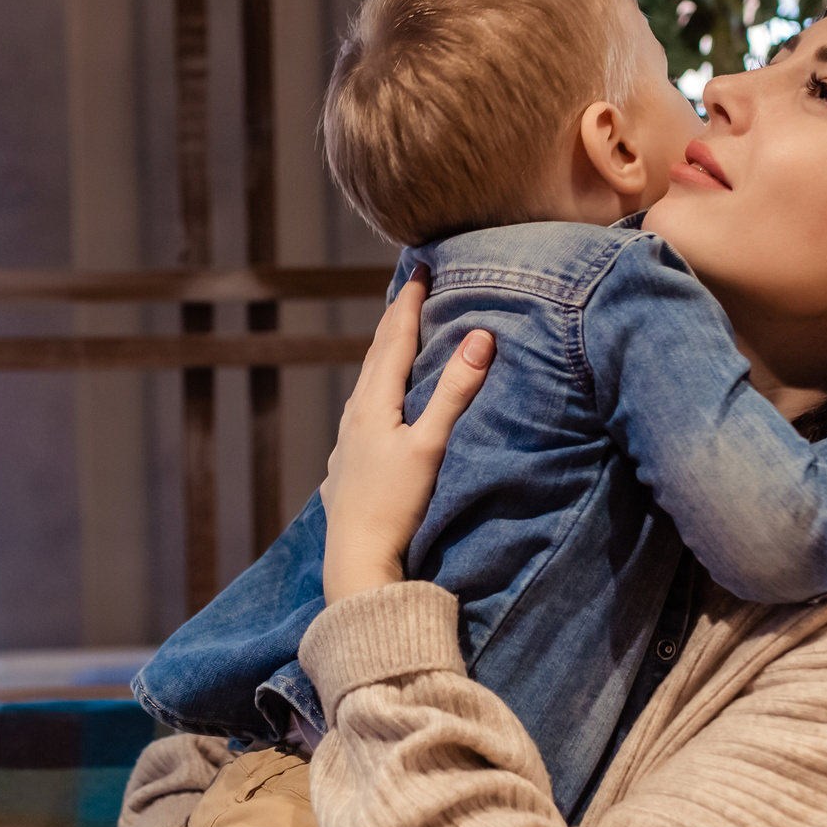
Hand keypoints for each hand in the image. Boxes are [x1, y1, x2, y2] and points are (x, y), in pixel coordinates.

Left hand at [320, 271, 496, 604]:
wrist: (357, 560)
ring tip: (395, 337)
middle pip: (376, 355)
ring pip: (366, 384)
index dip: (409, 301)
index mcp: (373, 403)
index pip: (394, 338)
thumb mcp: (431, 446)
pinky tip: (377, 406)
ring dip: (383, 355)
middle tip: (409, 287)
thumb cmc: (395, 505)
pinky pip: (362, 413)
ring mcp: (347, 442)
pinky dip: (376, 392)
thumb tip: (479, 336)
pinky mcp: (347, 466)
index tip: (420, 266)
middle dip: (394, 319)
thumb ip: (455, 392)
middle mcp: (354, 415)